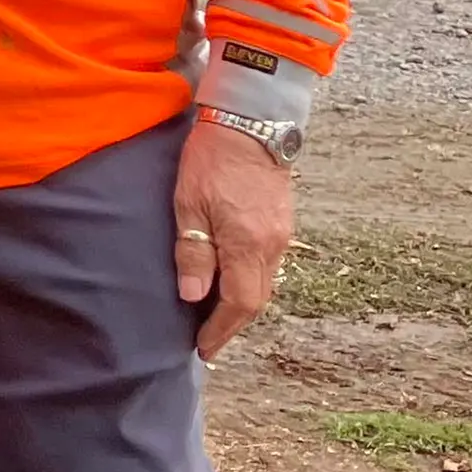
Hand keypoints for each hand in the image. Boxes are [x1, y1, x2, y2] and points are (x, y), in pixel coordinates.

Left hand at [174, 117, 296, 358]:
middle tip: (208, 341)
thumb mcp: (189, 203)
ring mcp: (282, 234)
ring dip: (243, 305)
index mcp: (247, 243)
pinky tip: (233, 282)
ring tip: (217, 319)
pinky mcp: (282, 223)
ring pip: (265, 284)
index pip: (239, 303)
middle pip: (256, 299)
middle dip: (232, 324)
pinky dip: (251, 282)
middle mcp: (272, 245)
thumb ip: (193, 251)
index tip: (204, 349)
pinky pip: (268, 265)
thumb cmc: (212, 159)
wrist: (251, 122)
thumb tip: (193, 297)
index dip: (222, 330)